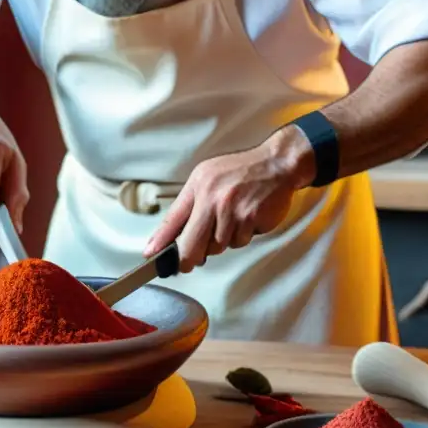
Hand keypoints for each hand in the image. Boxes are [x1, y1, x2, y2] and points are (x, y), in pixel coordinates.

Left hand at [143, 128, 313, 271]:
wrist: (277, 164)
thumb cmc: (241, 172)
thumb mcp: (207, 177)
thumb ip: (192, 203)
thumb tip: (176, 234)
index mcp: (198, 186)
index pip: (173, 219)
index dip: (160, 241)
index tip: (150, 255)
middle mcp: (212, 198)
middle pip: (191, 244)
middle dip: (188, 259)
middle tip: (189, 263)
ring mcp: (231, 210)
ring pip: (218, 246)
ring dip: (223, 240)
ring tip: (233, 220)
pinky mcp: (250, 219)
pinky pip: (239, 242)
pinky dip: (242, 236)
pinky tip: (248, 219)